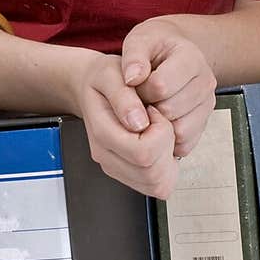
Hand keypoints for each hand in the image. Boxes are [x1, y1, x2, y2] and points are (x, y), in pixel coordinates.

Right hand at [71, 51, 179, 199]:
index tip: (153, 110)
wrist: (91, 87)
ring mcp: (116, 168)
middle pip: (152, 175)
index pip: (143, 153)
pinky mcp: (128, 174)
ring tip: (157, 132)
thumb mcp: (111, 74)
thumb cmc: (103, 79)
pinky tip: (157, 144)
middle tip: (157, 122)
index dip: (160, 131)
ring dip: (167, 159)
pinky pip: (158, 186)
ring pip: (158, 185)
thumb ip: (123, 97)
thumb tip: (138, 123)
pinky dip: (166, 167)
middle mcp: (106, 157)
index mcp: (101, 133)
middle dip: (166, 147)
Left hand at [119, 18, 216, 158]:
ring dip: (158, 124)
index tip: (135, 83)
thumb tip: (132, 79)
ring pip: (180, 130)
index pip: (161, 85)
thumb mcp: (139, 40)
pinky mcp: (204, 123)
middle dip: (148, 107)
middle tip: (140, 97)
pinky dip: (167, 139)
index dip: (140, 89)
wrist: (171, 51)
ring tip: (149, 107)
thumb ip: (133, 57)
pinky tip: (158, 120)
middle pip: (170, 109)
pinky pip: (185, 143)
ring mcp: (207, 104)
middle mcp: (206, 81)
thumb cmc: (153, 46)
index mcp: (191, 57)